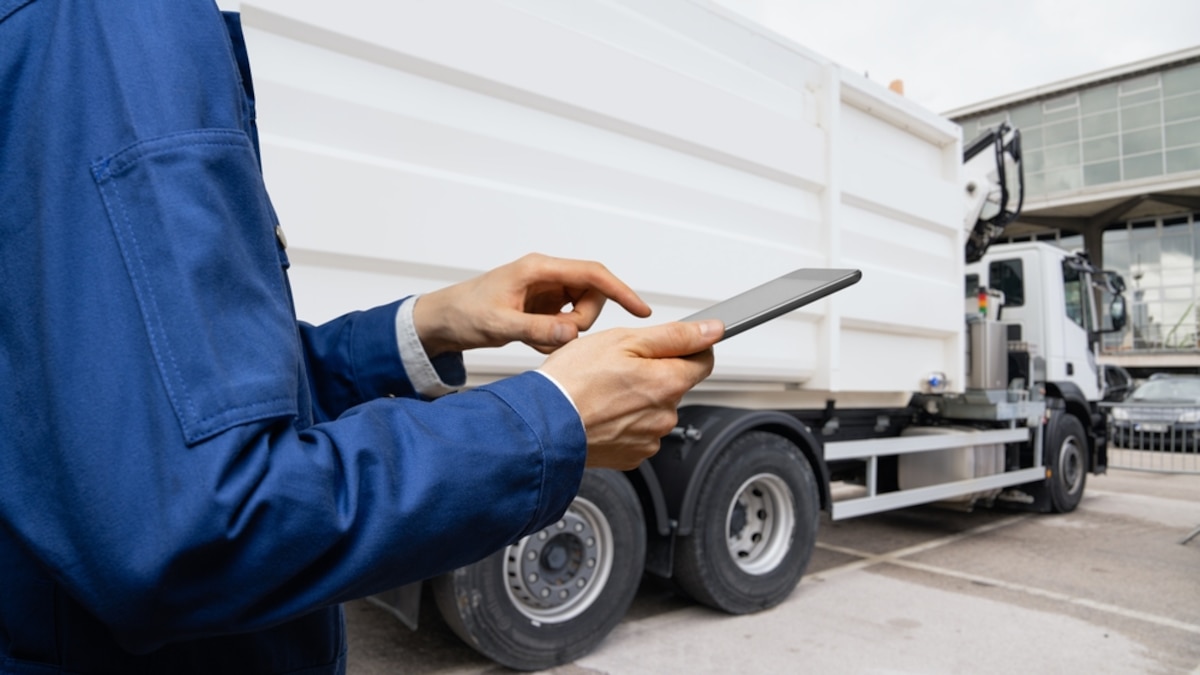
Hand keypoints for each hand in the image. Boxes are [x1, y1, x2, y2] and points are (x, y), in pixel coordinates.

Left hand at [412, 253, 650, 356]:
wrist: (442, 321)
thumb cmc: (463, 312)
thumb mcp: (499, 324)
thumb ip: (537, 329)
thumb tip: (572, 332)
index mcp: (539, 269)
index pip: (592, 274)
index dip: (620, 290)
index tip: (640, 309)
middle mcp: (546, 276)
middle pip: (591, 296)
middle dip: (580, 322)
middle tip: (554, 337)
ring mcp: (546, 292)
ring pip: (581, 312)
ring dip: (566, 332)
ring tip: (535, 339)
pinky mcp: (543, 307)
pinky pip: (566, 323)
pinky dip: (555, 338)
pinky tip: (532, 341)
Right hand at [539, 320, 722, 469]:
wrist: (543, 426)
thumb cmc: (573, 382)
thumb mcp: (624, 341)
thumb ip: (674, 335)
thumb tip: (711, 331)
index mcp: (668, 383)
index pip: (703, 361)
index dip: (689, 347)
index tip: (671, 344)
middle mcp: (665, 415)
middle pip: (674, 385)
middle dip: (653, 373)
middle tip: (618, 367)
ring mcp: (649, 439)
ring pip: (654, 409)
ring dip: (637, 399)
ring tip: (603, 392)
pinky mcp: (631, 455)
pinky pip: (637, 432)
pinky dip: (624, 421)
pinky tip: (602, 412)